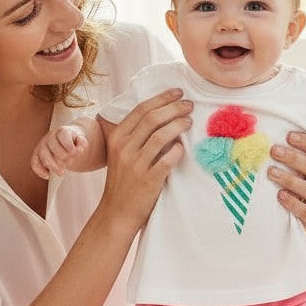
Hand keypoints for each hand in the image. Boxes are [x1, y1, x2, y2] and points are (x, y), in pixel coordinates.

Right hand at [31, 125, 87, 179]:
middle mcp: (50, 136)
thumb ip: (82, 144)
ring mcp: (42, 145)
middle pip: (53, 147)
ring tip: (62, 173)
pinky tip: (47, 176)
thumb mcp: (81, 142)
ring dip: (53, 166)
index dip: (70, 146)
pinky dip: (39, 170)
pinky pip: (34, 162)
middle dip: (64, 157)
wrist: (66, 143)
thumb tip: (78, 148)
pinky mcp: (37, 154)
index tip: (75, 153)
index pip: (63, 136)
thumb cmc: (74, 143)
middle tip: (71, 162)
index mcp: (62, 131)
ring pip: (43, 156)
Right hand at [100, 89, 191, 232]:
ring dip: (178, 125)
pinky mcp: (147, 180)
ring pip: (161, 136)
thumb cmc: (123, 181)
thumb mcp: (121, 153)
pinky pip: (167, 160)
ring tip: (189, 121)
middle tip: (189, 105)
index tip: (178, 92)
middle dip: (174, 108)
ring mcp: (135, 164)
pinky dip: (177, 151)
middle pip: (152, 119)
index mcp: (116, 137)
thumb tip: (162, 115)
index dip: (162, 98)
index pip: (141, 110)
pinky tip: (183, 148)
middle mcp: (124, 148)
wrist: (116, 212)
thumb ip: (135, 136)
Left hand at [268, 132, 305, 234]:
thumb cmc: (298, 186)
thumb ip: (296, 155)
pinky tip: (279, 195)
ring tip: (271, 172)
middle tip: (273, 150)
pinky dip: (292, 202)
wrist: (299, 218)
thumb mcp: (301, 170)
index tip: (288, 136)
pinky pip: (305, 211)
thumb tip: (277, 132)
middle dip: (292, 158)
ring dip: (288, 179)